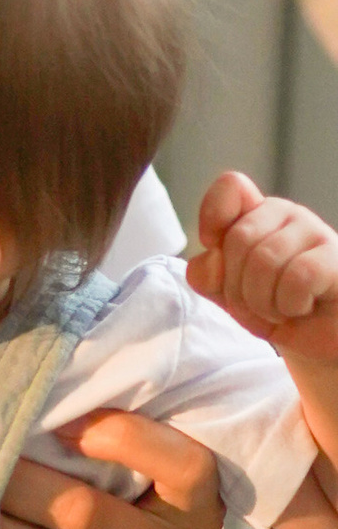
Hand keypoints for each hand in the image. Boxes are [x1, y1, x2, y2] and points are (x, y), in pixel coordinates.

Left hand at [191, 169, 337, 363]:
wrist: (320, 342)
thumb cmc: (278, 311)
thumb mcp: (230, 296)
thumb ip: (207, 275)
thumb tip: (210, 259)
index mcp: (258, 215)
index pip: (231, 187)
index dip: (213, 217)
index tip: (215, 248)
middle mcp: (289, 215)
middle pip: (238, 238)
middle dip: (237, 288)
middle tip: (258, 305)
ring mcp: (317, 233)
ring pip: (265, 260)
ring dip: (263, 303)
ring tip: (281, 310)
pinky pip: (298, 277)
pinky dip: (290, 305)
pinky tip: (303, 307)